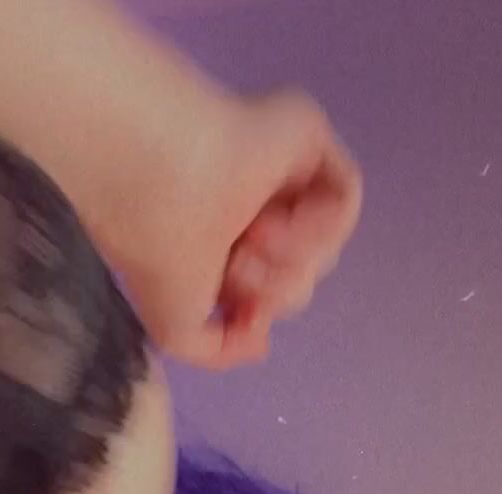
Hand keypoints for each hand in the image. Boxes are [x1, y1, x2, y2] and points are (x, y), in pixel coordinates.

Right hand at [112, 89, 362, 368]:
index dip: (261, 311)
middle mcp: (246, 209)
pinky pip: (344, 198)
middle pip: (300, 277)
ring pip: (323, 246)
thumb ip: (221, 351)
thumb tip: (262, 341)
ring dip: (292, 261)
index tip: (241, 311)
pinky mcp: (304, 135)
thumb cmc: (157, 252)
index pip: (268, 296)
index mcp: (217, 246)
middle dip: (276, 289)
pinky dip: (322, 225)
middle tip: (238, 265)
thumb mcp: (177, 333)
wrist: (163, 185)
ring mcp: (276, 171)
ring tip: (250, 240)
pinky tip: (279, 221)